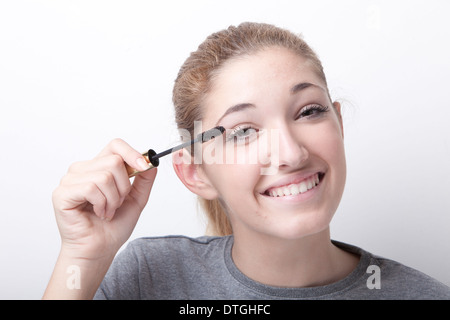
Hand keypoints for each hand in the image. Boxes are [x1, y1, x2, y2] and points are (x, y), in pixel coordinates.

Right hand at [52, 138, 156, 260]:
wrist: (100, 249)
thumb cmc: (113, 226)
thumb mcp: (136, 199)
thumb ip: (144, 180)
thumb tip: (152, 162)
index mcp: (99, 167)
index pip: (115, 145)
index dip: (132, 153)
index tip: (144, 166)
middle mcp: (83, 169)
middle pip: (114, 161)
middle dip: (124, 187)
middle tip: (117, 203)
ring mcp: (70, 180)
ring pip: (104, 176)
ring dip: (113, 199)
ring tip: (107, 211)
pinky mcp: (62, 193)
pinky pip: (91, 187)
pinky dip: (101, 204)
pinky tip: (98, 213)